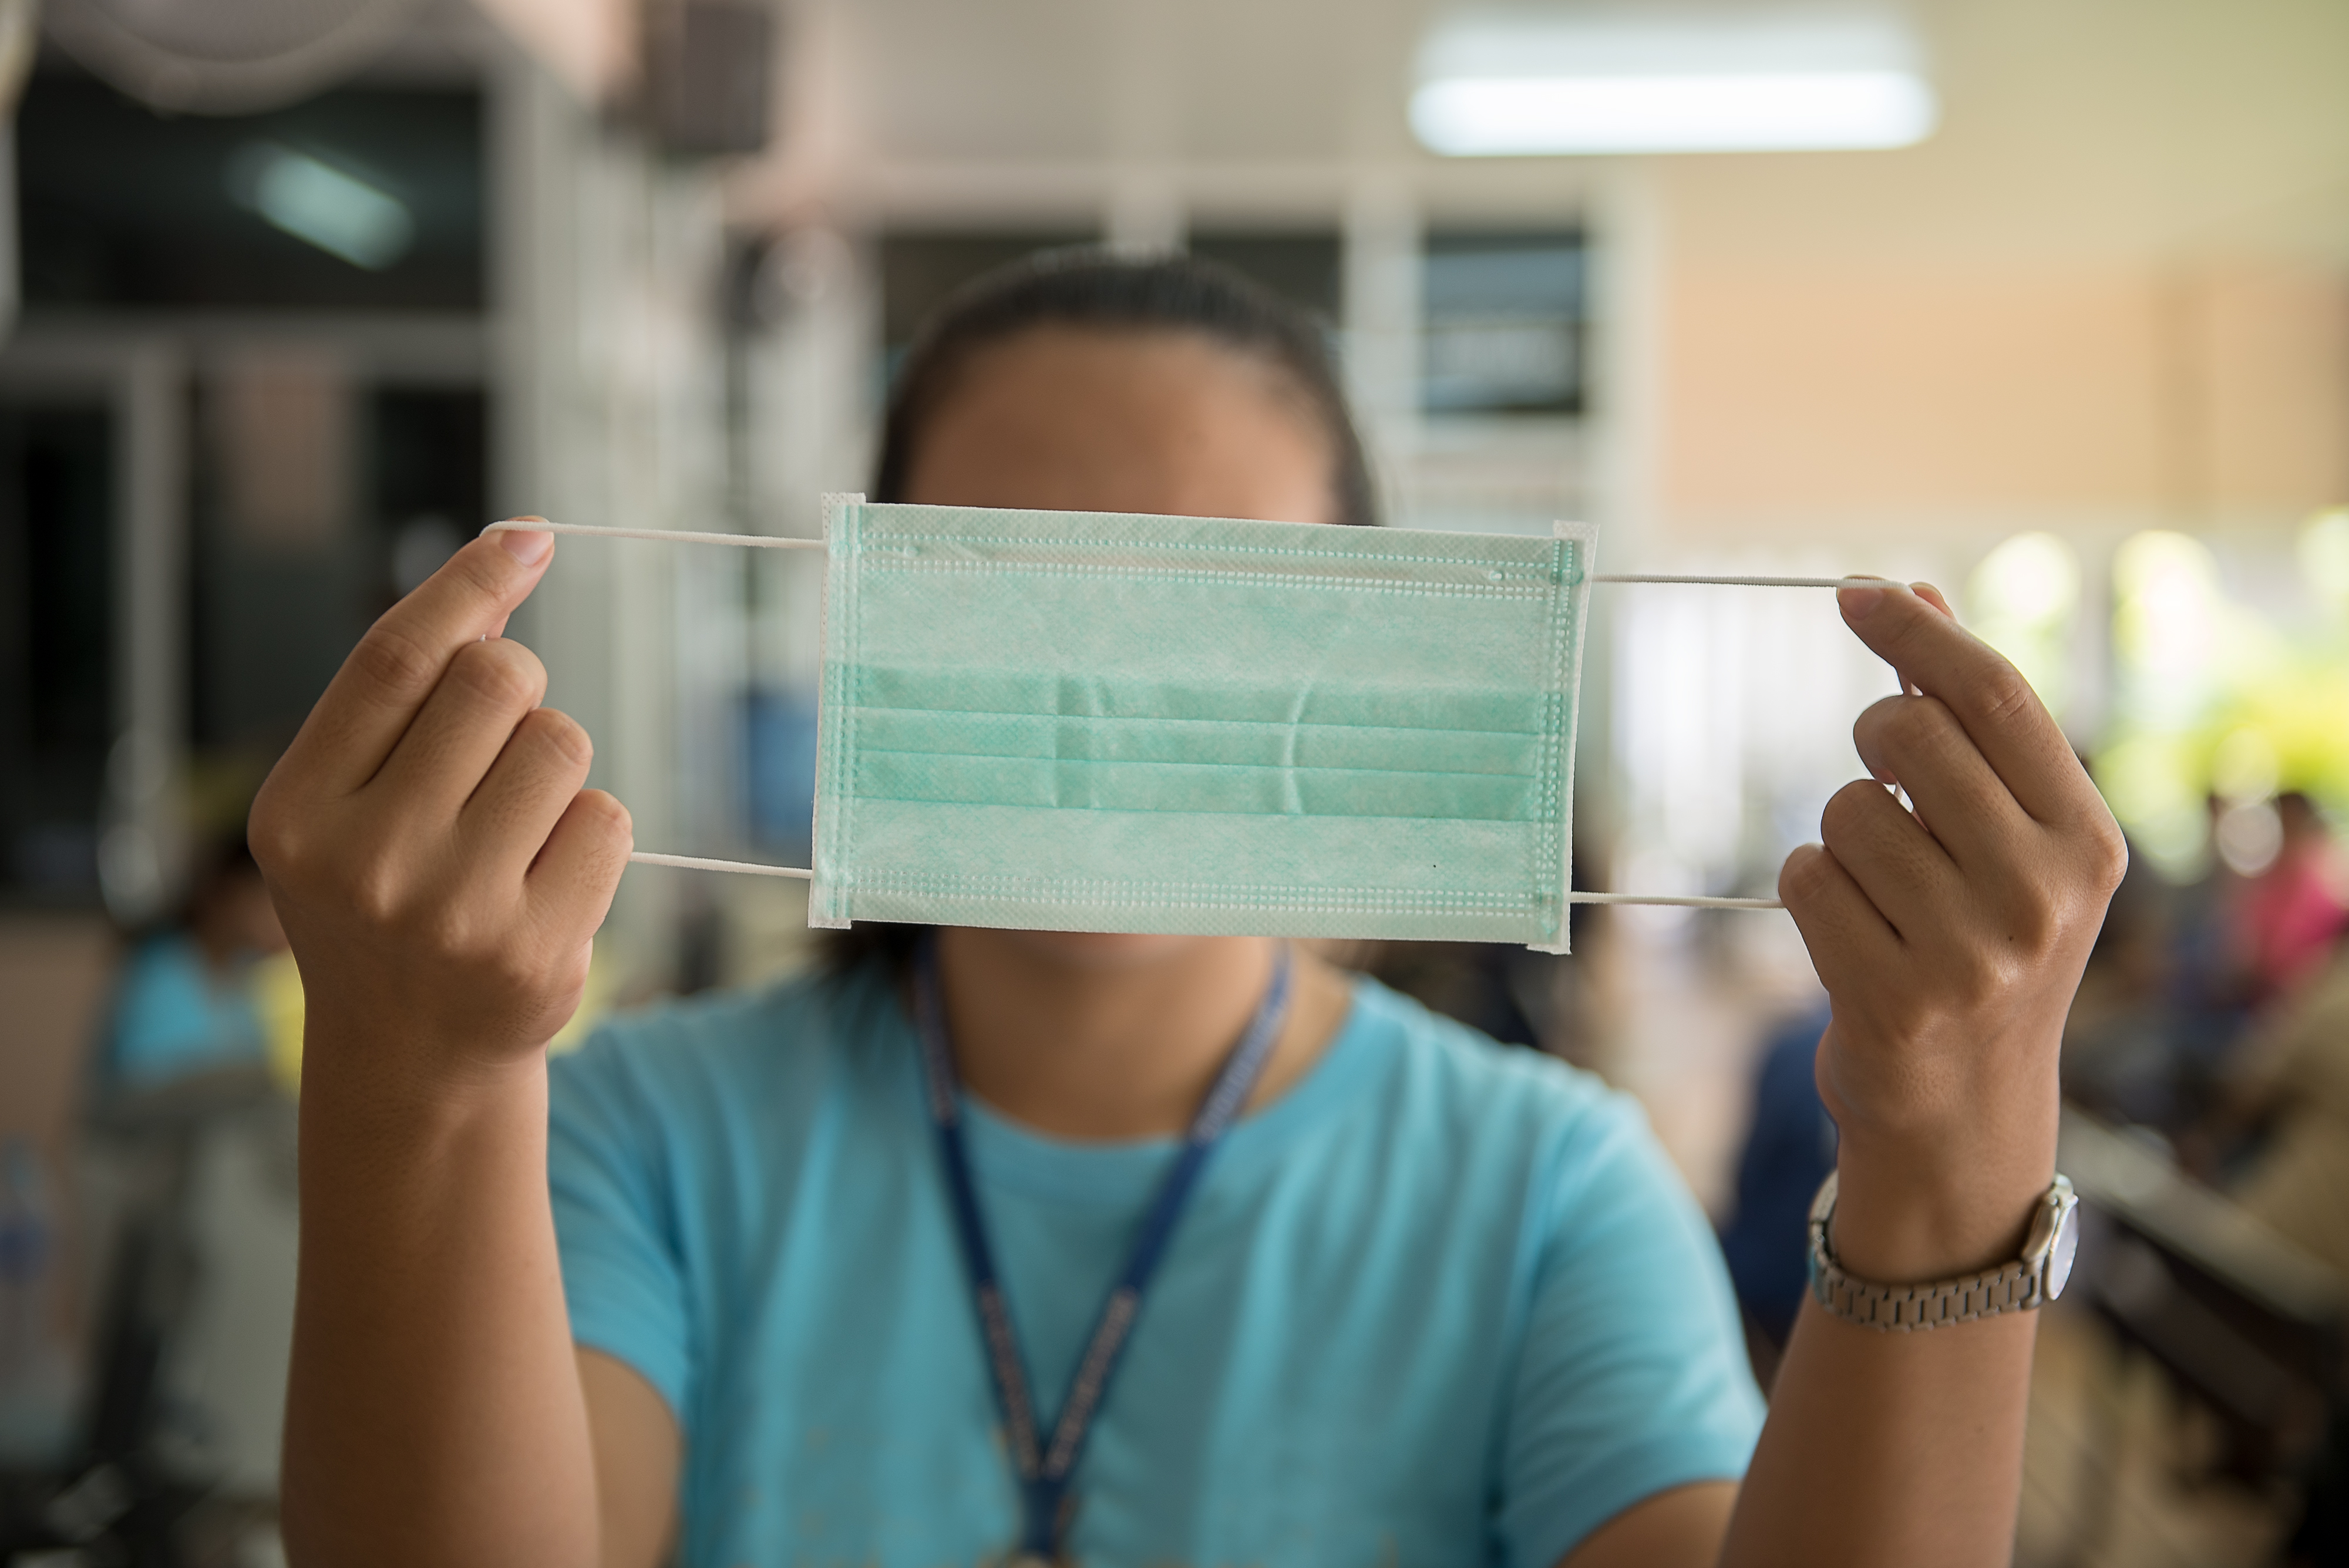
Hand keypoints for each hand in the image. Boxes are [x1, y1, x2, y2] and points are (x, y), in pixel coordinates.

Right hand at [249, 525, 631, 1091]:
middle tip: (496, 745)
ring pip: (564, 744)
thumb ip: (407, 693)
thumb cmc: (385, 898)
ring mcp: (454, 912)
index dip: (470, 583)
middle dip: (519, 687)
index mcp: (298, 811)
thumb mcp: (351, 803)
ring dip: (555, 765)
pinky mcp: (536, 950)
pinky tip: (545, 881)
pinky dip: (590, 832)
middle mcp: (367, 861)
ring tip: (513, 826)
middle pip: (498, 683)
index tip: (527, 539)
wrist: (410, 1055)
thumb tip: (508, 556)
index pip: (397, 658)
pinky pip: (607, 820)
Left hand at [1778, 582, 2125, 1282]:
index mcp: (2086, 841)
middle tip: (1886, 795)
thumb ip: (1969, 723)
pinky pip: (1805, 878)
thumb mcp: (2006, 841)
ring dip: (1840, 839)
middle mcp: (2043, 893)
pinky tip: (1852, 938)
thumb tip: (1915, 590)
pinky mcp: (1894, 998)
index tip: (1855, 592)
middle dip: (1871, 746)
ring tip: (1885, 899)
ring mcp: (1972, 952)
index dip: (1916, 629)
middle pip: (1905, 734)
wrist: (1965, 1113)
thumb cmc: (1979, 948)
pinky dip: (1811, 893)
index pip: (1993, 693)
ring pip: (1844, 811)